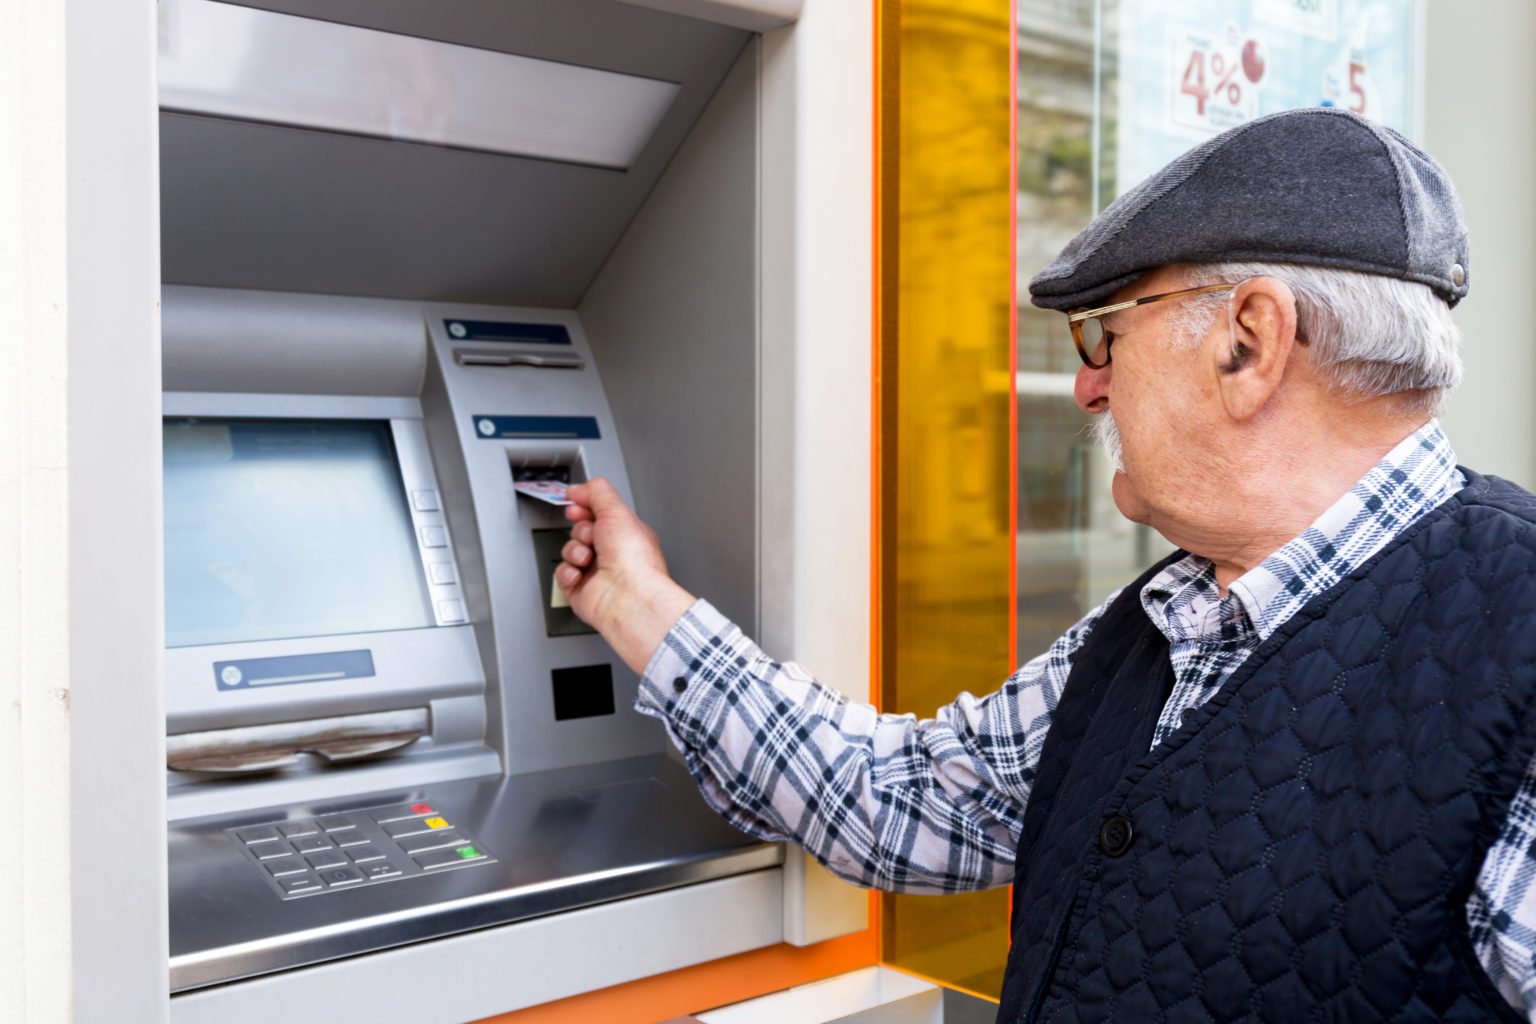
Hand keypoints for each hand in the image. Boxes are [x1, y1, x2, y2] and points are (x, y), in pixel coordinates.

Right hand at [557, 478, 695, 673]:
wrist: (627, 597)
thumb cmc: (633, 561)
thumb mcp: (616, 511)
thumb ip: (597, 492)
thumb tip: (579, 488)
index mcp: (626, 533)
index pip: (600, 512)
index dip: (585, 505)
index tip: (576, 502)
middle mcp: (613, 552)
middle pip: (581, 529)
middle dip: (581, 530)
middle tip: (590, 536)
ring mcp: (596, 571)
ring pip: (570, 550)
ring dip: (574, 551)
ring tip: (587, 559)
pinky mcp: (581, 589)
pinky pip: (562, 573)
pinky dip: (567, 572)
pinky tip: (579, 574)